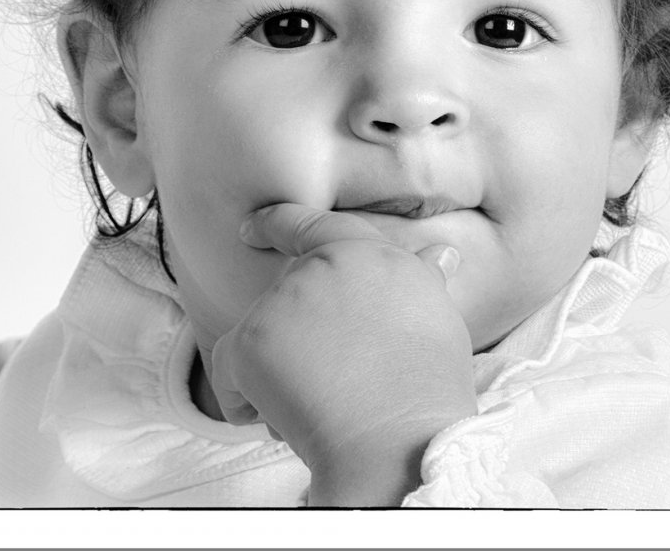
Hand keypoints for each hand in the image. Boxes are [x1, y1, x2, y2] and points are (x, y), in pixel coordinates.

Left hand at [209, 203, 476, 505]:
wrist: (399, 446)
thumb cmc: (426, 395)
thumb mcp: (434, 320)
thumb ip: (421, 281)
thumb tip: (441, 254)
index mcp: (371, 253)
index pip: (315, 225)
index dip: (277, 223)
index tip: (251, 228)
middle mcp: (324, 265)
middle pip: (287, 298)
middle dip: (297, 341)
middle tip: (334, 382)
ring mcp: (284, 299)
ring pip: (259, 338)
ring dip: (278, 375)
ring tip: (321, 405)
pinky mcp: (251, 338)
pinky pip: (227, 371)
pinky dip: (242, 400)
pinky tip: (274, 421)